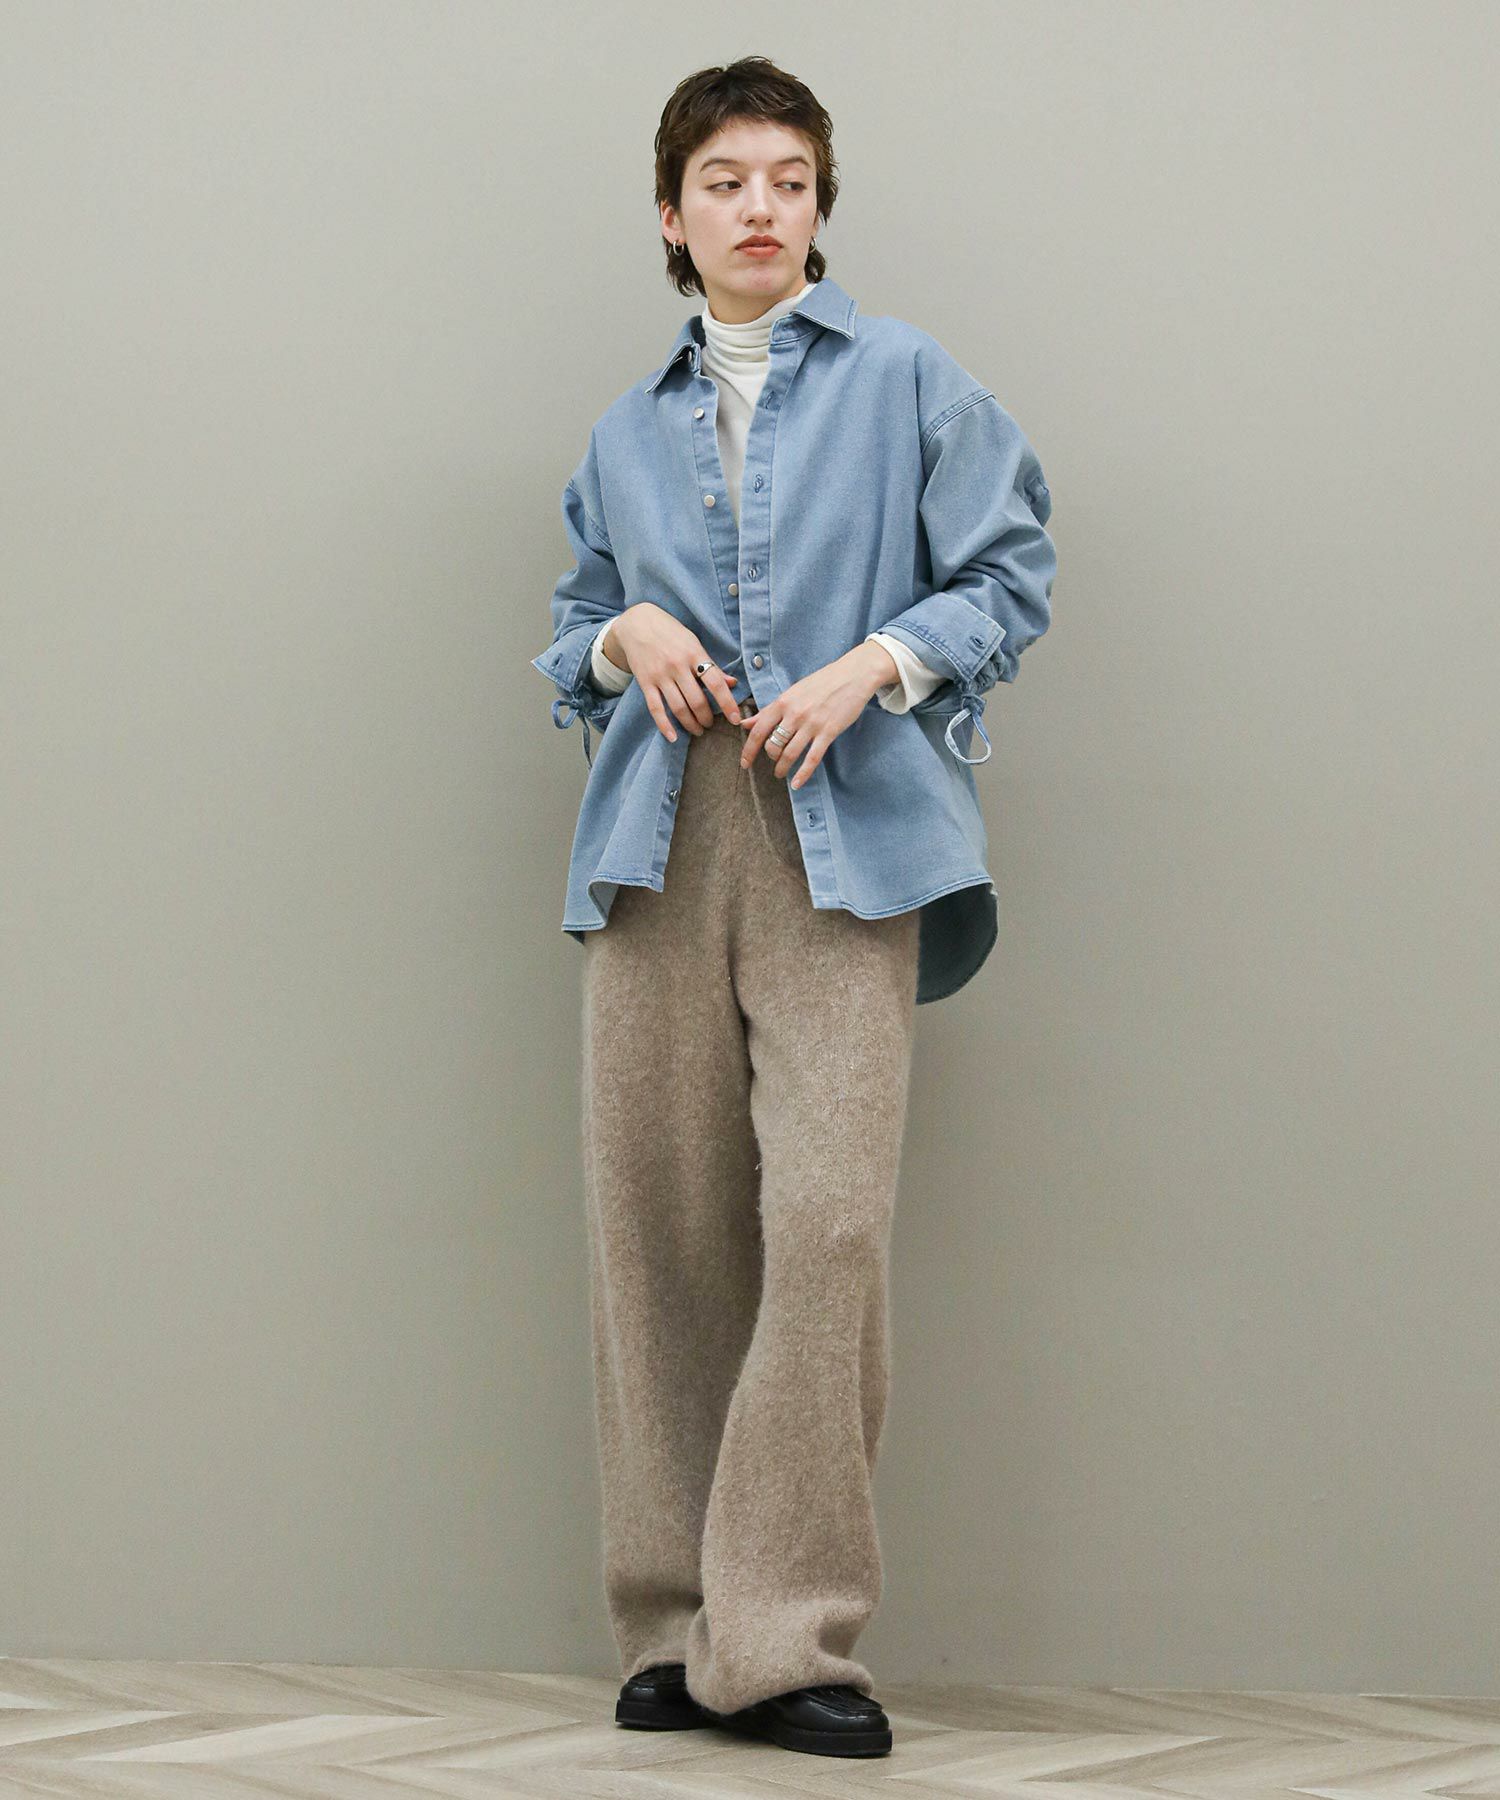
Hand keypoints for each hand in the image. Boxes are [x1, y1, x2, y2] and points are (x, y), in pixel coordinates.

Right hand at [607, 603, 741, 740]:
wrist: (636, 623)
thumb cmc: (670, 632)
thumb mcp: (694, 642)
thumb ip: (712, 664)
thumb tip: (733, 683)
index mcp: (694, 654)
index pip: (715, 683)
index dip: (727, 703)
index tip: (735, 719)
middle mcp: (677, 666)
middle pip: (697, 700)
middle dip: (706, 718)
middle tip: (710, 724)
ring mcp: (660, 675)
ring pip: (678, 708)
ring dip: (690, 724)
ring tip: (697, 730)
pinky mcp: (645, 682)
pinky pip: (655, 708)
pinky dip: (664, 725)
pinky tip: (673, 737)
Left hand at [739, 641, 895, 789]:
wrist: (852, 675)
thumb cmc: (821, 682)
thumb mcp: (792, 692)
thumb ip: (769, 710)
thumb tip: (745, 723)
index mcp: (783, 702)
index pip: (758, 730)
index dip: (748, 750)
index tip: (745, 763)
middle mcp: (794, 714)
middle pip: (773, 745)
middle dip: (771, 757)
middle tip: (774, 761)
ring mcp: (812, 724)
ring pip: (790, 754)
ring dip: (782, 768)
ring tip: (780, 773)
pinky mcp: (829, 732)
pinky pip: (812, 758)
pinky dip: (803, 774)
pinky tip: (797, 784)